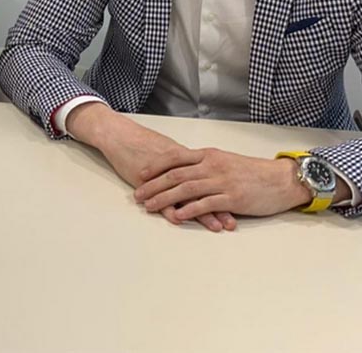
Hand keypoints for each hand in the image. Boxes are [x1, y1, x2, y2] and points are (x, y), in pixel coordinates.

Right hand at [68, 103, 236, 231]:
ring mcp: (162, 175)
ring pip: (186, 196)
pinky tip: (181, 220)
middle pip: (203, 189)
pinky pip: (161, 197)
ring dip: (202, 214)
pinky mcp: (146, 181)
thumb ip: (186, 163)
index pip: (210, 178)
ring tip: (217, 227)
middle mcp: (178, 166)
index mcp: (185, 158)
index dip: (225, 192)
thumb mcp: (167, 151)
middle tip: (233, 222)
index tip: (241, 204)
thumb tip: (201, 173)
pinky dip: (171, 210)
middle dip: (220, 207)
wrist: (120, 135)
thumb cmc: (143, 143)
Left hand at [134, 147, 310, 223]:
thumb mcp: (225, 161)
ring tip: (150, 207)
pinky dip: (189, 210)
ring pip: (186, 189)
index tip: (140, 174)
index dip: (155, 166)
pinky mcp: (232, 198)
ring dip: (165, 198)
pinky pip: (206, 203)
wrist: (280, 179)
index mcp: (208, 155)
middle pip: (175, 175)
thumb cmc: (252, 172)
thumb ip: (205, 165)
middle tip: (138, 195)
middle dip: (153, 185)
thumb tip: (183, 172)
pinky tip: (177, 216)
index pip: (175, 157)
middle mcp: (212, 165)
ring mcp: (222, 181)